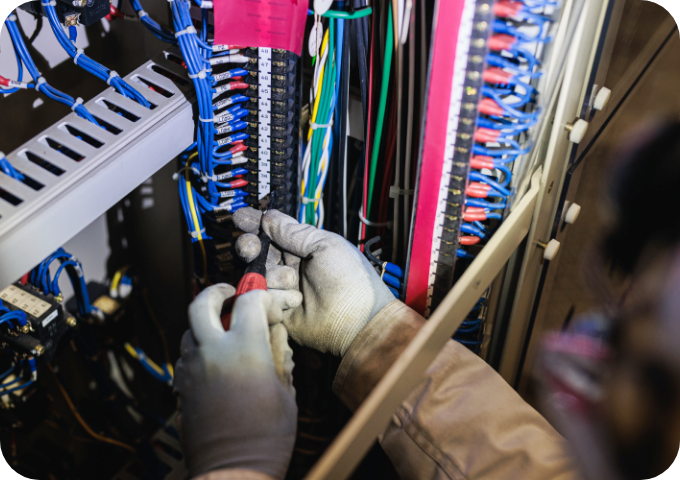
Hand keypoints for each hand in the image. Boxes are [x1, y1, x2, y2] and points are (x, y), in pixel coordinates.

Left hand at [174, 285, 295, 478]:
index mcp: (244, 348)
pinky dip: (197, 350)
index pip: (249, 302)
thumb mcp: (285, 392)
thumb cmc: (267, 437)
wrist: (233, 471)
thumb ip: (279, 356)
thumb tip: (275, 336)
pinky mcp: (181, 387)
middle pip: (201, 303)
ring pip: (189, 330)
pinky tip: (213, 362)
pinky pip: (185, 356)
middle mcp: (212, 352)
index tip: (274, 309)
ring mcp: (192, 369)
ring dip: (205, 324)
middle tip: (229, 295)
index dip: (264, 299)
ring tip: (223, 332)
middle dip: (216, 293)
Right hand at [233, 208, 393, 355]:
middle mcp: (289, 266)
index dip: (255, 223)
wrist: (357, 321)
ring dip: (270, 273)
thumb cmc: (351, 280)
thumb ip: (294, 232)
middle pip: (256, 251)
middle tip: (251, 246)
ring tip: (290, 279)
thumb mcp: (325, 245)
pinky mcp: (277, 310)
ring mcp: (282, 289)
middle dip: (250, 245)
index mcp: (303, 247)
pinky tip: (296, 300)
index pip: (272, 230)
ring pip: (256, 274)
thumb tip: (269, 218)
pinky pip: (262, 298)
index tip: (241, 217)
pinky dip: (276, 296)